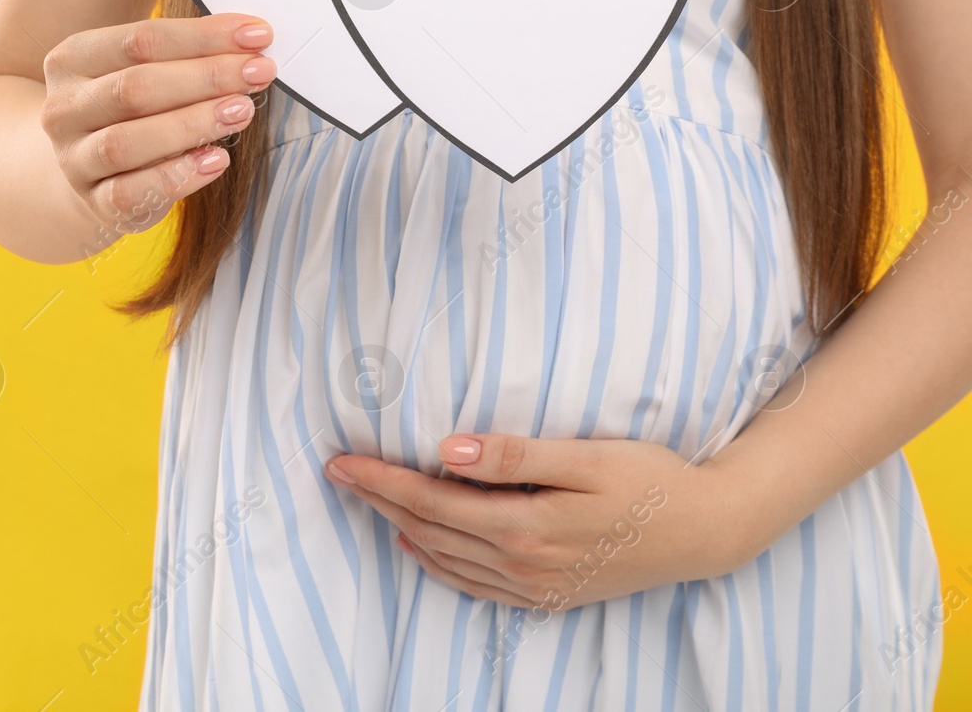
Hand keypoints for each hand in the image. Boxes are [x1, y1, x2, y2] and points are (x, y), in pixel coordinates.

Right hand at [39, 13, 274, 242]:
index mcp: (72, 60)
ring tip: (241, 111)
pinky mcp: (94, 201)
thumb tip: (250, 44)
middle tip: (258, 72)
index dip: (203, 36)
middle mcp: (64, 108)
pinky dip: (178, 177)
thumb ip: (185, 55)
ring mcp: (74, 159)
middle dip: (206, 77)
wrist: (92, 170)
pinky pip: (131, 192)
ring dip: (193, 124)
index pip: (139, 39)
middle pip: (135, 87)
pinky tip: (216, 160)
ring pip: (127, 141)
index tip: (257, 35)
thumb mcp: (144, 71)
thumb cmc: (132, 110)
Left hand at [324, 434, 755, 610]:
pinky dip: (437, 563)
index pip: (429, 500)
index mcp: (524, 526)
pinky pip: (474, 585)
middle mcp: (521, 565)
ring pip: (445, 558)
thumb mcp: (586, 456)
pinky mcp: (547, 596)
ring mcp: (533, 587)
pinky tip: (419, 543)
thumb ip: (514, 455)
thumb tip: (447, 450)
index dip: (380, 480)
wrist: (706, 530)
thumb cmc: (650, 480)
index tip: (340, 461)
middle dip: (378, 499)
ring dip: (401, 527)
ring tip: (367, 499)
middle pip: (428, 529)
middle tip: (339, 472)